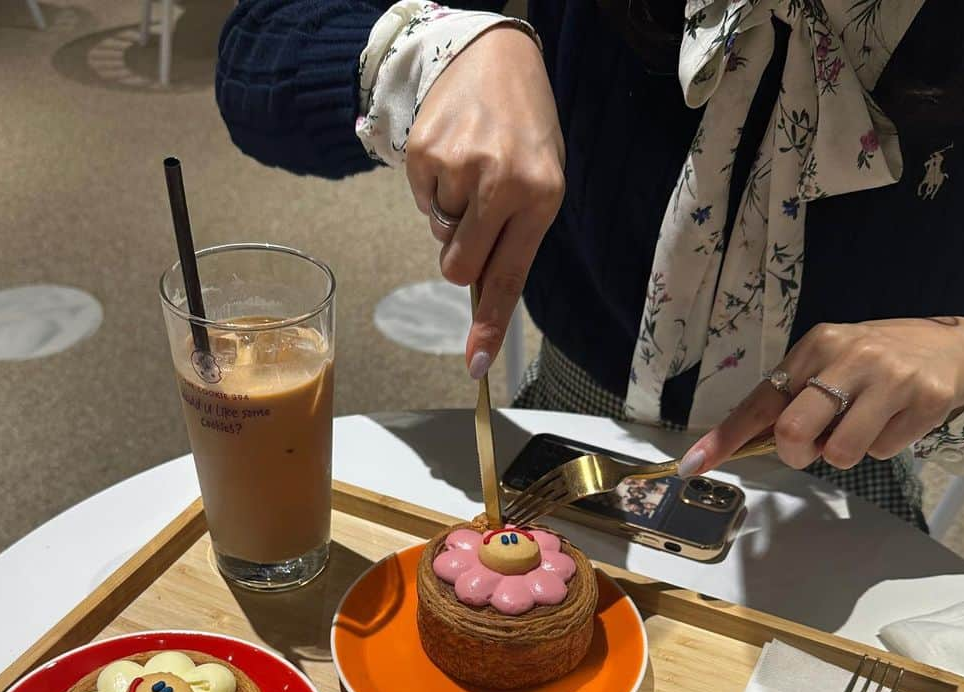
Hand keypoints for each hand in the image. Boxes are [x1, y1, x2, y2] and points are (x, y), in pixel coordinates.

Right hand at [406, 26, 564, 377]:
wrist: (494, 55)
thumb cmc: (524, 130)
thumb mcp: (541, 181)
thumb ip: (514, 240)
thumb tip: (478, 300)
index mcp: (542, 197)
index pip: (508, 277)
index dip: (488, 326)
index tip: (475, 364)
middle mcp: (503, 183)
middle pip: (459, 268)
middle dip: (459, 260)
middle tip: (475, 222)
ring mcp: (460, 166)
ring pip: (439, 235)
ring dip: (450, 215)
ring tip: (472, 169)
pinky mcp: (425, 152)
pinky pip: (421, 202)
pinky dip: (433, 189)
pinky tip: (453, 153)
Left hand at [678, 317, 963, 475]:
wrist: (950, 347)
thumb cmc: (871, 363)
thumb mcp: (826, 365)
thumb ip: (789, 398)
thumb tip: (738, 443)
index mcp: (815, 346)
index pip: (760, 400)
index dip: (725, 438)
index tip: (693, 465)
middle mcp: (849, 356)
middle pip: (793, 433)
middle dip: (797, 453)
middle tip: (814, 446)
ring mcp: (890, 378)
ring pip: (839, 453)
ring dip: (843, 453)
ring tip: (861, 425)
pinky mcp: (924, 400)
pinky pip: (881, 452)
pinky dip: (881, 447)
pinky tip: (894, 420)